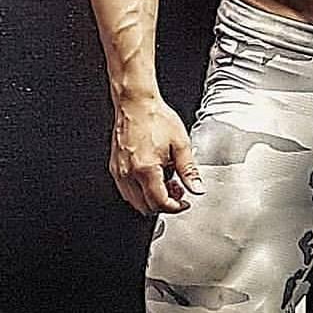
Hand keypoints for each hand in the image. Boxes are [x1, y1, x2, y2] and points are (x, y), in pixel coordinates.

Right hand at [108, 96, 204, 215]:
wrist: (136, 104)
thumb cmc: (156, 118)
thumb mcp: (181, 144)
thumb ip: (189, 170)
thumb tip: (197, 188)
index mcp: (147, 169)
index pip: (160, 203)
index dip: (175, 207)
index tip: (184, 202)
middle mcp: (129, 173)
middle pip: (145, 207)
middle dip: (164, 204)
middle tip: (176, 189)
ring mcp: (119, 172)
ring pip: (134, 201)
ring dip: (151, 198)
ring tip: (165, 180)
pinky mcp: (115, 167)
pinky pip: (126, 190)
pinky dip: (140, 190)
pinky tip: (151, 176)